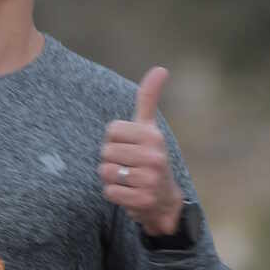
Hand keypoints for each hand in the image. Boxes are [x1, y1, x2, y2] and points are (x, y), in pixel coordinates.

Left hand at [98, 66, 183, 234]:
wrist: (164, 199)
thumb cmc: (150, 158)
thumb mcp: (150, 128)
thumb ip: (149, 99)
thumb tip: (161, 69)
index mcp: (152, 136)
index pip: (111, 131)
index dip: (114, 140)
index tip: (128, 147)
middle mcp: (154, 157)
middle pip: (106, 152)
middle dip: (111, 160)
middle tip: (127, 166)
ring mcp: (149, 180)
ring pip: (106, 172)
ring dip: (111, 178)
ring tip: (127, 179)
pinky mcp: (143, 200)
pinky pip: (110, 192)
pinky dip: (114, 194)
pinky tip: (128, 192)